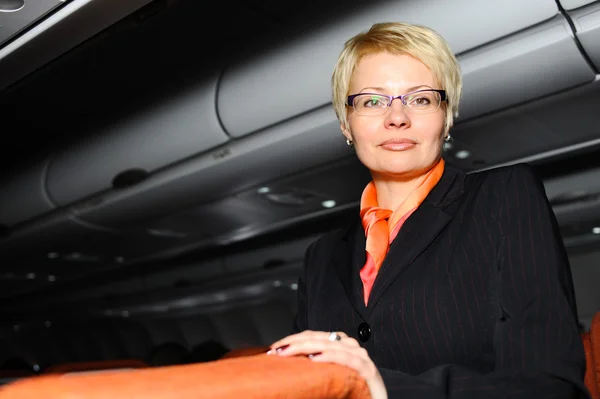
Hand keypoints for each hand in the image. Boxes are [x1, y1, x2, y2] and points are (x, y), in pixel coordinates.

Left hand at [268, 330, 387, 398]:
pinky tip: (315, 359)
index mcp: (341, 345)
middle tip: (276, 350)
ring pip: (330, 345)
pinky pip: (346, 360)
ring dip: (306, 347)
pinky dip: (329, 357)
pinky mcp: (367, 370)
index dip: (293, 339)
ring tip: (287, 352)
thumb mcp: (330, 376)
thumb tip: (290, 364)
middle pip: (319, 339)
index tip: (274, 349)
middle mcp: (351, 347)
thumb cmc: (352, 393)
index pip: (314, 336)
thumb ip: (316, 366)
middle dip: (295, 342)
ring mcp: (360, 357)